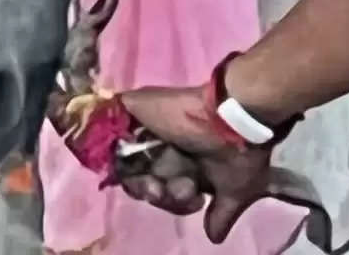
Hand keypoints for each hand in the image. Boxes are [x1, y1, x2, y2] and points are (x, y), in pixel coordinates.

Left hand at [107, 85, 282, 240]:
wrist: (235, 118)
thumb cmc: (238, 151)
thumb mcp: (235, 190)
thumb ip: (221, 213)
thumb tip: (214, 237)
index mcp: (182, 159)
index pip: (162, 188)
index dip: (173, 200)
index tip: (197, 201)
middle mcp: (162, 144)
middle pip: (143, 181)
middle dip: (162, 196)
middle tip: (185, 191)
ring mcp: (146, 128)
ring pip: (128, 168)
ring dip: (149, 186)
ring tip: (174, 184)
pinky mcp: (132, 111)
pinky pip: (110, 138)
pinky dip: (120, 154)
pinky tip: (146, 167)